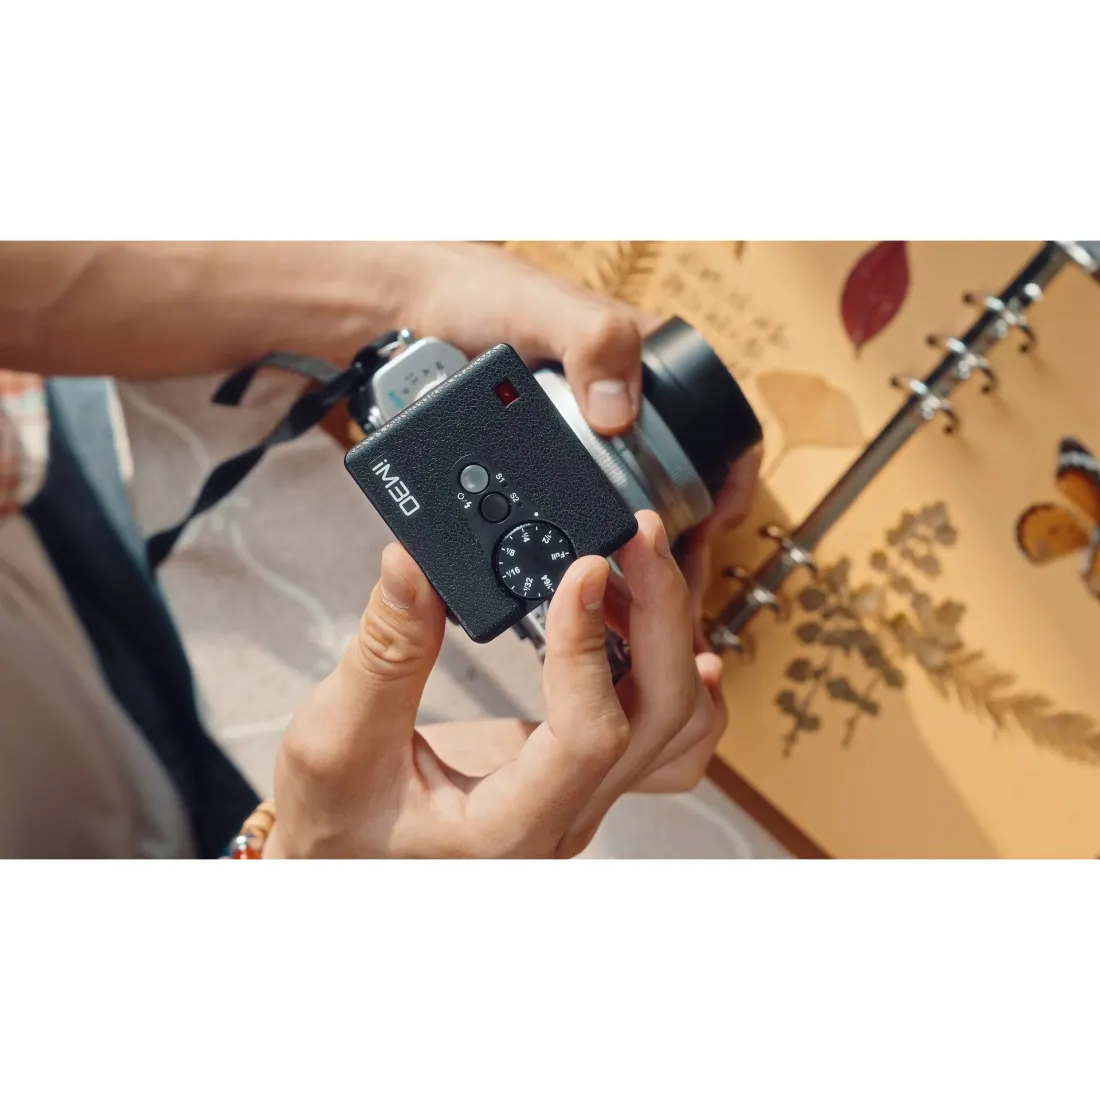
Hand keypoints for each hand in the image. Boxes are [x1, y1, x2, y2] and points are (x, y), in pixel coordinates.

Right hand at [265, 511, 724, 857]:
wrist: (346, 859)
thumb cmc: (339, 823)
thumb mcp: (338, 738)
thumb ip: (384, 652)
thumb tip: (414, 565)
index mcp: (507, 825)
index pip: (588, 734)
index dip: (589, 645)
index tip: (580, 569)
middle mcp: (566, 817)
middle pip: (662, 716)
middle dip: (661, 613)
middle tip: (637, 536)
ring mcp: (585, 797)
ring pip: (680, 725)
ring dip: (673, 636)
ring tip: (636, 570)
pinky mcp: (584, 772)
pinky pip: (667, 735)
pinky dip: (680, 675)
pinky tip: (661, 632)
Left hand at [394, 244, 761, 631]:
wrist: (405, 315)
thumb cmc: (478, 293)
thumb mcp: (542, 308)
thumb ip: (590, 341)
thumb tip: (619, 413)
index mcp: (639, 369)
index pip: (712, 429)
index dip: (726, 479)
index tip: (713, 526)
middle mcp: (614, 411)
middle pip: (667, 485)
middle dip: (667, 536)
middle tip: (658, 581)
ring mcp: (573, 445)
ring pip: (614, 508)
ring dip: (616, 547)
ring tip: (613, 589)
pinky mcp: (529, 470)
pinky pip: (556, 513)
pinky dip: (559, 539)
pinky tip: (554, 565)